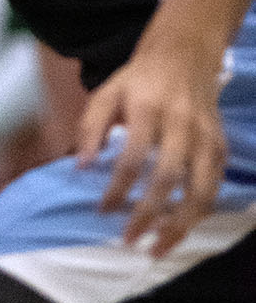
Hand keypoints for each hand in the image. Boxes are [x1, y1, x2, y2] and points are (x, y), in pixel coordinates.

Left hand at [76, 29, 226, 253]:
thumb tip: (82, 166)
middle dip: (149, 213)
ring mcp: (206, 136)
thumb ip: (90, 128)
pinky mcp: (221, 145)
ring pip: (201, 189)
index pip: (133, 156)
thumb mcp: (106, 93)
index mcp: (148, 108)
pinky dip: (199, 212)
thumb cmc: (139, 80)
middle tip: (128, 239)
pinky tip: (179, 228)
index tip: (103, 210)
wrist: (185, 55)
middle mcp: (182, 124)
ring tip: (158, 247)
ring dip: (181, 223)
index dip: (118, 187)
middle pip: (169, 177)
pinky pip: (215, 186)